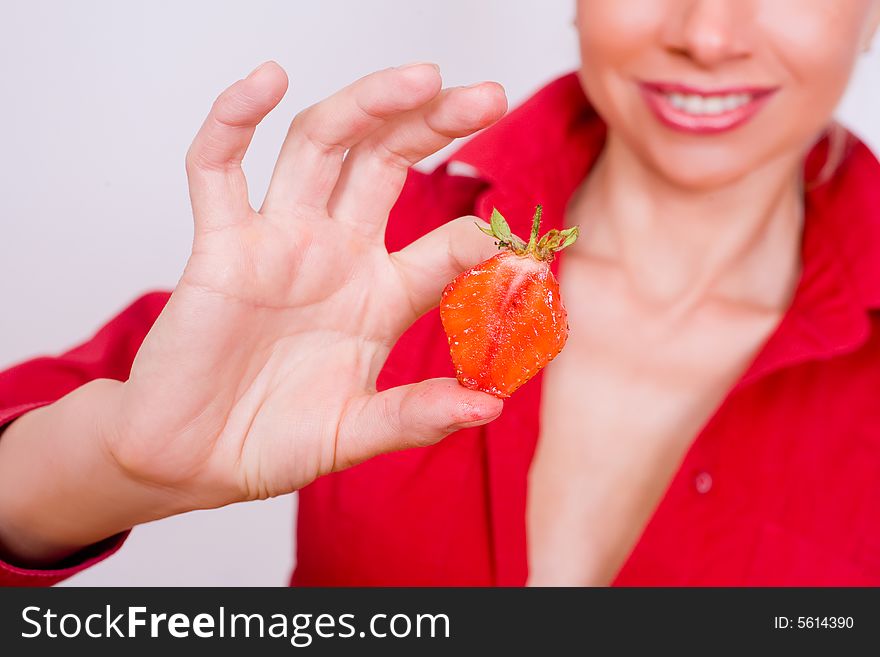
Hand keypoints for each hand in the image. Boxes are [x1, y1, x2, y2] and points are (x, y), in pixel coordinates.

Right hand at [107, 61, 507, 508]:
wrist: (192, 460)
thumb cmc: (273, 443)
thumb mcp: (355, 434)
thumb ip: (415, 417)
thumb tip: (489, 408)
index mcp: (382, 297)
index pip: (443, 248)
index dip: (475, 238)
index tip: (503, 243)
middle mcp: (338, 255)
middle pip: (389, 165)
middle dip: (435, 126)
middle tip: (487, 97)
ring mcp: (278, 242)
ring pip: (321, 147)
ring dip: (366, 105)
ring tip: (419, 78)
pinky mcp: (219, 246)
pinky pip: (219, 169)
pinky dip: (234, 120)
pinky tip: (267, 80)